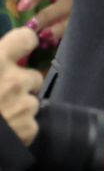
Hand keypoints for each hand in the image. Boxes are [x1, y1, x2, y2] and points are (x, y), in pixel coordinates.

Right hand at [0, 29, 42, 145]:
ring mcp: (24, 105)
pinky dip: (20, 128)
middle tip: (1, 93)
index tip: (19, 49)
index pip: (25, 39)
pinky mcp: (29, 128)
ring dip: (19, 107)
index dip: (24, 43)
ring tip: (0, 115)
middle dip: (21, 84)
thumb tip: (0, 60)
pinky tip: (3, 131)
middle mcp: (14, 80)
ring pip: (32, 101)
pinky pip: (31, 124)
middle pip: (33, 75)